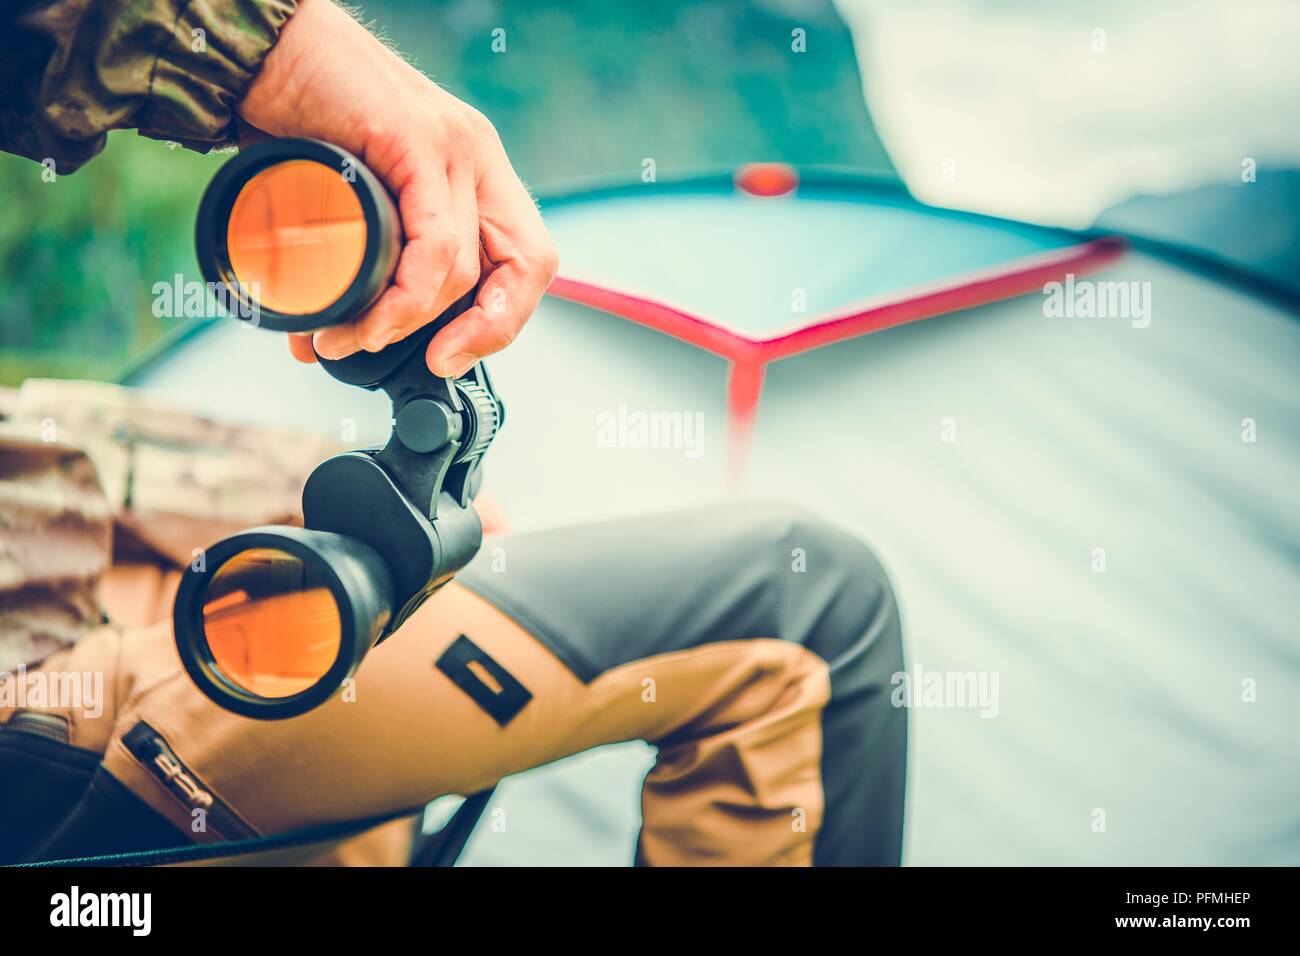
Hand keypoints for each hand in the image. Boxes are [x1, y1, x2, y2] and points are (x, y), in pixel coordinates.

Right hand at [237, 0, 557, 376]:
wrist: (258, 47)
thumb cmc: (296, 118)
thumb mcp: (348, 198)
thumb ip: (356, 259)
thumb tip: (327, 338)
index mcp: (472, 169)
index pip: (525, 258)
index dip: (501, 318)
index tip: (451, 355)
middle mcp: (476, 156)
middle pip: (528, 264)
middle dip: (489, 331)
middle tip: (437, 362)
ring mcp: (454, 146)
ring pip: (468, 267)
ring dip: (410, 322)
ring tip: (351, 338)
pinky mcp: (418, 140)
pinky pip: (434, 243)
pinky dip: (405, 296)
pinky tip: (369, 317)